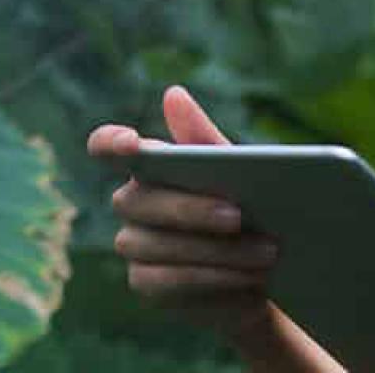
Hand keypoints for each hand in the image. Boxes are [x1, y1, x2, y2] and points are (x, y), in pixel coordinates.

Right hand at [87, 85, 279, 342]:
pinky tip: (249, 278)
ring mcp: (134, 243)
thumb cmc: (249, 202)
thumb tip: (172, 93)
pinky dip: (213, 279)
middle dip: (191, 210)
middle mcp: (132, 202)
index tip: (133, 143)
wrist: (268, 263)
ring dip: (215, 250)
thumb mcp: (239, 169)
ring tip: (266, 251)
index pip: (106, 146)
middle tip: (239, 216)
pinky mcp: (147, 282)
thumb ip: (204, 139)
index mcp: (149, 164)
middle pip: (139, 202)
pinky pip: (167, 282)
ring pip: (157, 246)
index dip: (110, 142)